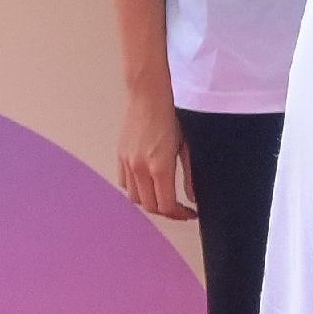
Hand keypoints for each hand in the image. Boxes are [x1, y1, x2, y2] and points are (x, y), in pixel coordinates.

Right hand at [116, 82, 193, 221]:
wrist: (148, 98)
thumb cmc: (171, 118)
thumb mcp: (187, 147)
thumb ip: (190, 175)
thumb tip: (192, 197)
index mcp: (159, 167)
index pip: (166, 206)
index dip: (179, 215)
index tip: (189, 214)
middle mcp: (140, 169)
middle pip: (150, 206)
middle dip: (167, 212)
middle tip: (180, 210)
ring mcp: (127, 164)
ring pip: (135, 198)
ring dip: (150, 203)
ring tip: (165, 199)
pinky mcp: (120, 157)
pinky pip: (125, 184)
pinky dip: (136, 191)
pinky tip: (148, 186)